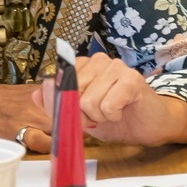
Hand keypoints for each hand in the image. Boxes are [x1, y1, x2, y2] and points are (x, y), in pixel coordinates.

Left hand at [30, 53, 186, 149]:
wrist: (150, 126)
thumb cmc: (116, 119)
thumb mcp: (80, 116)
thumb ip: (56, 105)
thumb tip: (36, 93)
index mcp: (81, 66)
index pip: (54, 83)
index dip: (63, 107)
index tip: (80, 115)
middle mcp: (97, 61)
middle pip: (70, 95)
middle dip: (82, 115)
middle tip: (99, 116)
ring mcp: (115, 66)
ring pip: (88, 102)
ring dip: (100, 117)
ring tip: (113, 113)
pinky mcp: (131, 78)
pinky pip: (108, 106)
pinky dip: (113, 117)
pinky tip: (123, 111)